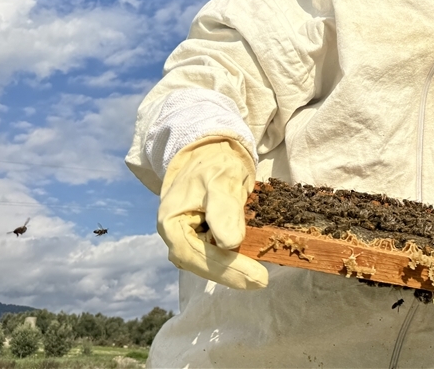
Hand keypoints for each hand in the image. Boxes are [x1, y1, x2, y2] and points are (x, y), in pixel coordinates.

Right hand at [157, 136, 267, 288]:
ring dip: (233, 268)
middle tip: (262, 281)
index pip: (197, 255)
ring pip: (211, 262)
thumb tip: (230, 244)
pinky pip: (218, 254)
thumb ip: (224, 209)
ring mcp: (189, 239)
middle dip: (232, 273)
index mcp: (171, 224)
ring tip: (259, 273)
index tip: (256, 278)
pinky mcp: (203, 238)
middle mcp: (177, 237)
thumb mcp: (220, 179)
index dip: (226, 270)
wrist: (212, 153)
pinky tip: (253, 258)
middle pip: (203, 264)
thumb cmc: (214, 163)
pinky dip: (235, 257)